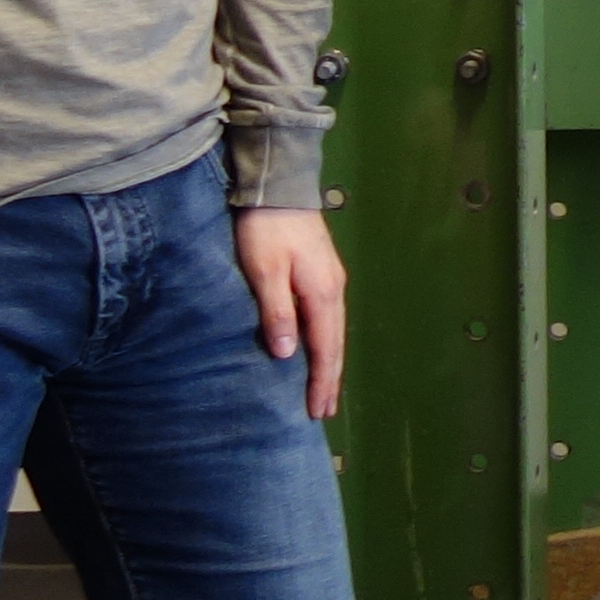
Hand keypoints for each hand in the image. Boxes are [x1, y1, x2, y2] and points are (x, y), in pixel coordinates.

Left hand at [233, 205, 348, 419]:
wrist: (278, 186)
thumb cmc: (265, 229)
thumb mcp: (264, 271)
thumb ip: (277, 312)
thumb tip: (288, 354)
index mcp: (322, 294)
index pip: (325, 348)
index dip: (321, 381)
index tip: (316, 411)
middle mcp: (334, 290)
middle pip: (335, 344)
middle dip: (330, 380)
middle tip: (324, 412)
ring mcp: (332, 280)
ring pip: (334, 332)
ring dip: (330, 364)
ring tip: (324, 390)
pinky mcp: (323, 273)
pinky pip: (329, 320)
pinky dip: (326, 343)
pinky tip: (319, 350)